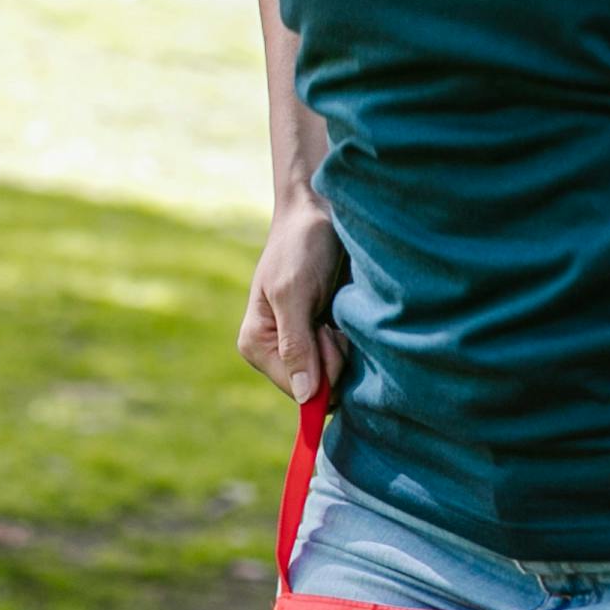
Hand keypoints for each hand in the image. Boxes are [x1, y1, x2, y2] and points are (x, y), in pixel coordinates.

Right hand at [237, 198, 347, 400]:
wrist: (320, 212)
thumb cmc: (301, 246)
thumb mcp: (294, 293)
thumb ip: (296, 345)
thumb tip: (304, 397)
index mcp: (257, 345)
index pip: (297, 390)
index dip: (321, 368)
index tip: (323, 329)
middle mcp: (277, 351)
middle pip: (319, 386)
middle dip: (333, 354)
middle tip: (328, 313)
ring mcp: (302, 345)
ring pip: (336, 375)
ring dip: (345, 344)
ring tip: (334, 307)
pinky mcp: (324, 335)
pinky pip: (347, 358)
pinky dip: (353, 338)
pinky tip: (342, 310)